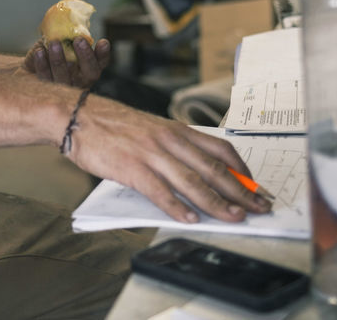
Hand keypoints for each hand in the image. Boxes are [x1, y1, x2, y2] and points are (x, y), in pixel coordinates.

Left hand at [23, 37, 110, 87]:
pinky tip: (39, 52)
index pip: (101, 63)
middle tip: (79, 40)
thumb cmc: (51, 51)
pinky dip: (42, 64)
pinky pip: (45, 78)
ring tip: (54, 43)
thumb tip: (66, 21)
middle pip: (90, 73)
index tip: (103, 42)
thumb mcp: (62, 41)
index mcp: (89, 67)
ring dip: (59, 59)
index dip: (103, 54)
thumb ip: (68, 35)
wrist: (30, 67)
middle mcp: (80, 80)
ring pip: (64, 77)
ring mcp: (64, 88)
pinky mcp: (45, 90)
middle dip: (85, 56)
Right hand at [65, 95, 272, 223]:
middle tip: (259, 207)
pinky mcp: (132, 167)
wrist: (77, 116)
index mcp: (176, 129)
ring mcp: (151, 153)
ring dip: (217, 202)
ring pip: (193, 181)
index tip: (256, 186)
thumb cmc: (111, 125)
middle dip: (240, 190)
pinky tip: (190, 219)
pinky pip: (160, 191)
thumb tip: (197, 172)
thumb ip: (173, 147)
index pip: (221, 148)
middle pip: (214, 167)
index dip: (242, 170)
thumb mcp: (151, 129)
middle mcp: (169, 139)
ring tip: (234, 217)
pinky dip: (177, 207)